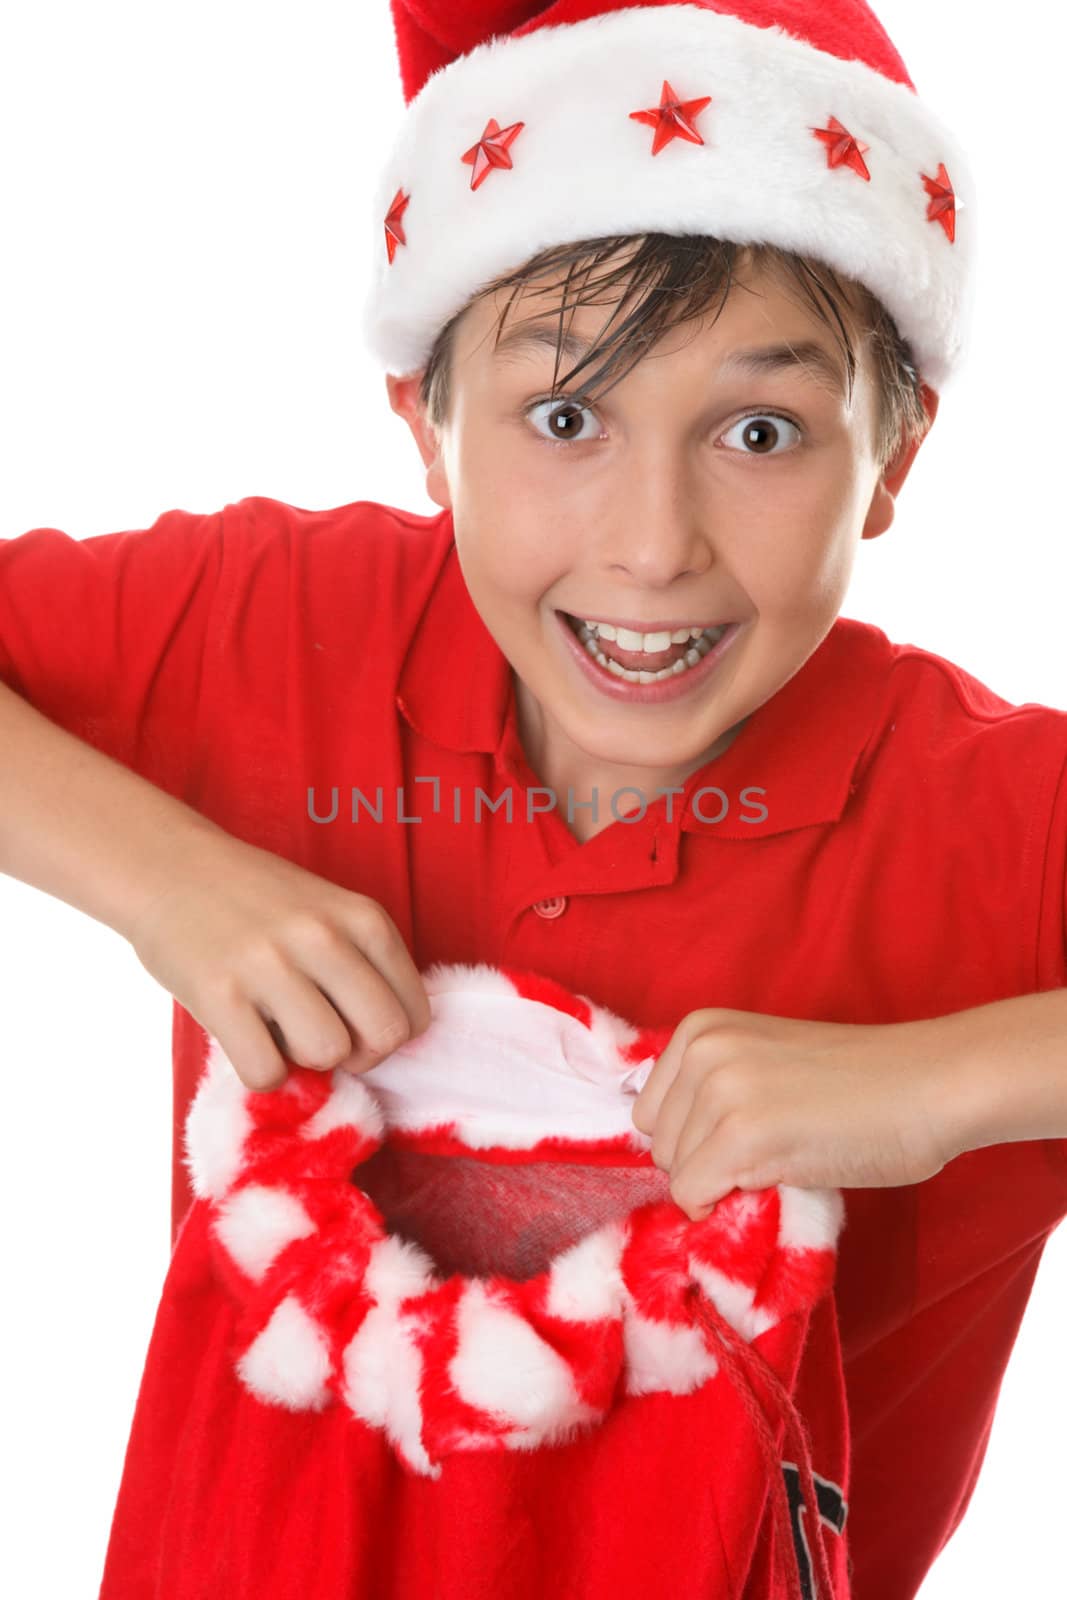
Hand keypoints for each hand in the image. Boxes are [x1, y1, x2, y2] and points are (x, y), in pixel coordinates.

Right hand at [127, 830, 431, 1092]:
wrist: (170, 866)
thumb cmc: (257, 900)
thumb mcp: (329, 912)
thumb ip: (361, 963)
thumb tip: (384, 1042)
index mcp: (362, 918)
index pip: (414, 1013)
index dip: (388, 1037)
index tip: (355, 1028)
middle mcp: (323, 936)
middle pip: (384, 1037)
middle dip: (358, 1056)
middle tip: (321, 1039)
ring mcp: (270, 964)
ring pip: (327, 1054)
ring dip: (304, 1060)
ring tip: (278, 1030)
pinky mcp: (219, 993)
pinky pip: (266, 1072)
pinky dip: (261, 1073)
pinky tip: (247, 1040)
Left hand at [631, 1007, 961, 1219]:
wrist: (929, 1085)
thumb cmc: (859, 1082)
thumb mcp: (764, 1064)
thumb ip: (715, 1091)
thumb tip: (671, 1157)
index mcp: (702, 1028)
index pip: (652, 1112)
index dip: (695, 1139)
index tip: (746, 1137)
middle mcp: (702, 1050)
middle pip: (660, 1145)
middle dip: (706, 1163)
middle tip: (772, 1152)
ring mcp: (720, 1090)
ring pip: (675, 1174)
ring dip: (722, 1183)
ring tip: (784, 1158)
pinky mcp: (741, 1134)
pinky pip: (694, 1197)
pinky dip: (725, 1207)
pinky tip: (778, 1180)